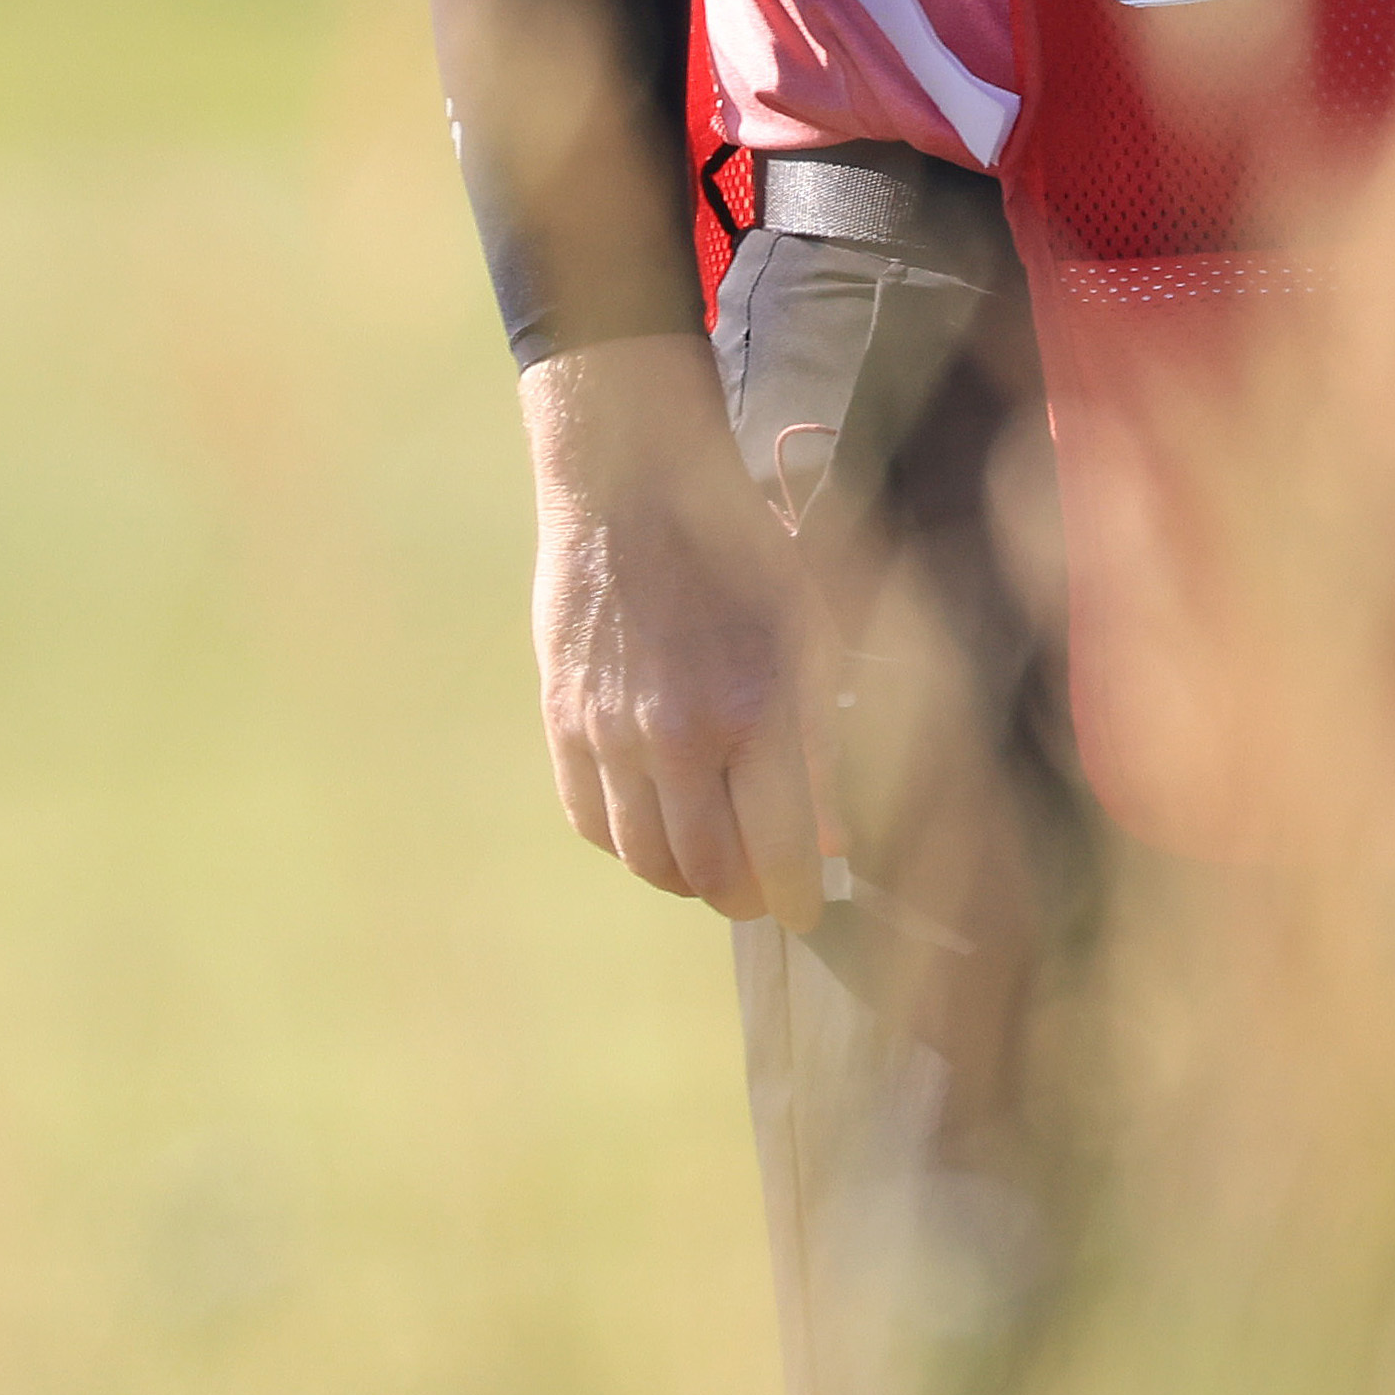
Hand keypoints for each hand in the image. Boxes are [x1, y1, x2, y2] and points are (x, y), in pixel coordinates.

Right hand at [524, 333, 824, 928]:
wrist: (631, 485)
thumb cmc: (740, 548)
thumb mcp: (811, 627)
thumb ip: (823, 733)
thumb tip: (832, 829)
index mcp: (755, 708)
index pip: (776, 854)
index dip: (795, 898)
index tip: (806, 908)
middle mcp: (678, 735)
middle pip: (705, 871)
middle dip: (739, 895)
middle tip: (759, 890)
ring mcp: (609, 732)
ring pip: (643, 858)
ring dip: (681, 876)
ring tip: (711, 862)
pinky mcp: (562, 720)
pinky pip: (589, 820)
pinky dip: (624, 840)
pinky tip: (655, 823)